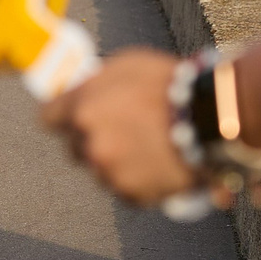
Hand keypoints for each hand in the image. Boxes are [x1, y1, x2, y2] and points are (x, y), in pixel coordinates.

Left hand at [38, 49, 213, 208]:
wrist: (212, 116)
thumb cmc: (171, 83)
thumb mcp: (126, 65)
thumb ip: (96, 83)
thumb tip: (84, 89)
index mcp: (80, 108)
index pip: (48, 119)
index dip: (63, 118)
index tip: (73, 118)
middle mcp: (88, 142)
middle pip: (75, 148)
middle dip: (92, 141)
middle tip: (122, 133)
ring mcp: (109, 171)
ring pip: (101, 170)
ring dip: (117, 163)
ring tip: (147, 149)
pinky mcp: (131, 194)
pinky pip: (126, 190)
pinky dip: (138, 182)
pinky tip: (158, 166)